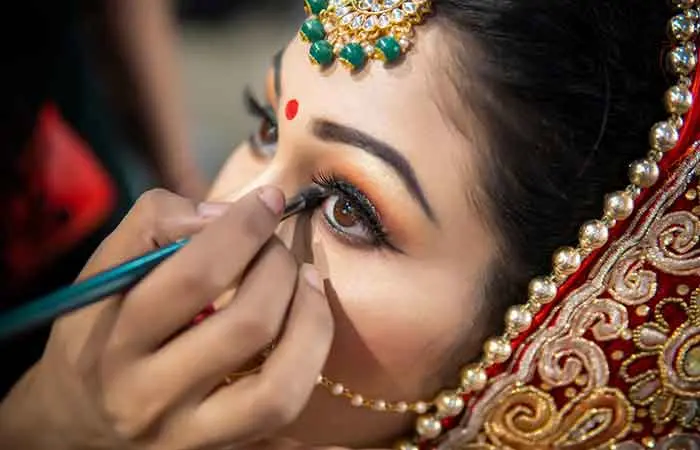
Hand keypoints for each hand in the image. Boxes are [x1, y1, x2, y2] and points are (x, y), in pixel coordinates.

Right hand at [0, 187, 333, 449]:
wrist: (76, 425)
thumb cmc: (96, 336)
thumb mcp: (103, 274)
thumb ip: (153, 227)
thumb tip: (227, 214)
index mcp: (114, 345)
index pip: (194, 277)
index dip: (244, 229)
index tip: (269, 200)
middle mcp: (151, 400)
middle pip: (248, 325)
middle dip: (278, 268)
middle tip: (277, 248)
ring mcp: (192, 438)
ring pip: (280, 387)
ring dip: (311, 319)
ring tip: (306, 283)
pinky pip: (287, 420)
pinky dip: (315, 375)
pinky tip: (310, 327)